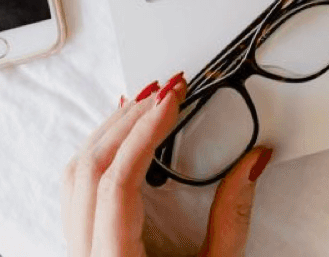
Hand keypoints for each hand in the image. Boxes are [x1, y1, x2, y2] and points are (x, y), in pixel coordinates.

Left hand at [63, 73, 271, 256]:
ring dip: (111, 130)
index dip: (142, 133)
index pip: (115, 183)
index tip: (173, 98)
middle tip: (168, 88)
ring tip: (148, 102)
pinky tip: (123, 135)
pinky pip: (76, 189)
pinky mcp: (82, 248)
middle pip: (88, 170)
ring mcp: (77, 252)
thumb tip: (254, 160)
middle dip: (129, 120)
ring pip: (75, 175)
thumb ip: (233, 216)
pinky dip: (100, 151)